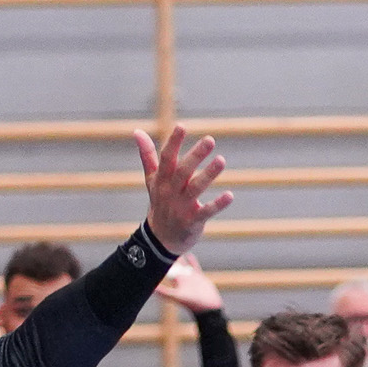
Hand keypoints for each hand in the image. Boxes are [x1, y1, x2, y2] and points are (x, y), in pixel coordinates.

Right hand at [135, 124, 232, 255]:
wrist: (160, 239)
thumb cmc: (160, 203)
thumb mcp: (152, 180)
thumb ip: (147, 155)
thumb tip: (137, 131)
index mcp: (161, 180)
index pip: (166, 158)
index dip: (174, 143)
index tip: (182, 127)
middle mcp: (171, 192)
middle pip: (182, 171)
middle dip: (196, 155)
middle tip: (210, 139)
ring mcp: (181, 207)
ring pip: (195, 188)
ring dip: (208, 174)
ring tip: (222, 160)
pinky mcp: (193, 221)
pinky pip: (206, 212)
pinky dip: (217, 205)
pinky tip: (230, 195)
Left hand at [154, 252, 221, 313]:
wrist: (207, 306)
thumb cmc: (192, 303)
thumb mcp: (176, 296)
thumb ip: (164, 292)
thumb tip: (152, 290)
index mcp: (176, 282)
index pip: (166, 270)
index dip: (161, 263)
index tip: (155, 253)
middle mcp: (182, 279)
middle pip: (174, 266)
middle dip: (169, 258)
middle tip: (164, 246)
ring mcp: (190, 277)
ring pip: (184, 265)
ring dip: (180, 258)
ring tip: (176, 248)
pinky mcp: (199, 276)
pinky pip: (194, 266)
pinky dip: (192, 260)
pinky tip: (189, 254)